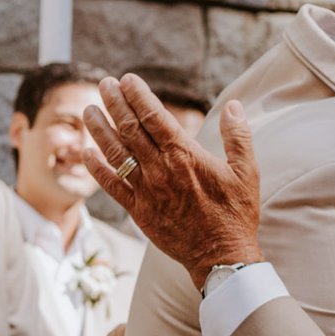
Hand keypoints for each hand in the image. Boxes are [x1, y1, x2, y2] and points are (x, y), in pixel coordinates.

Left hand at [82, 76, 262, 286]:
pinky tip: (87, 153)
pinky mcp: (138, 211)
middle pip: (129, 128)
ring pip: (115, 153)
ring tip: (88, 110)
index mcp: (185, 156)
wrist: (221, 256)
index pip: (154, 116)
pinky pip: (111, 186)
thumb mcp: (247, 172)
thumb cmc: (236, 214)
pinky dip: (97, 169)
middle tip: (104, 84)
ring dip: (99, 129)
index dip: (138, 95)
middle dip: (114, 103)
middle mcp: (160, 169)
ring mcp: (146, 190)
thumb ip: (239, 137)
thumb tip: (235, 106)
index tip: (127, 79)